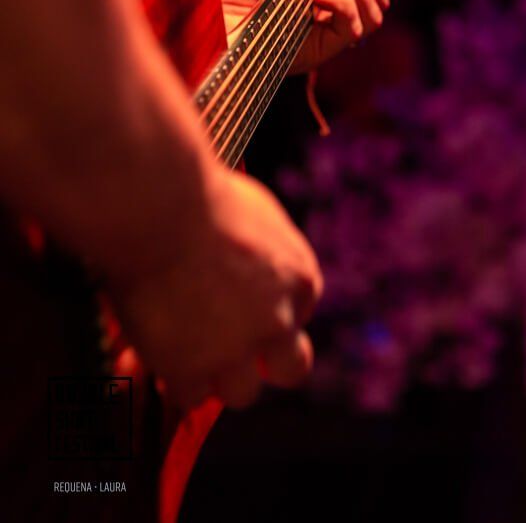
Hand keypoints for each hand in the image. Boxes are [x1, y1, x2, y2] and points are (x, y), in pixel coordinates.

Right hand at [108, 171, 322, 408]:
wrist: (161, 209)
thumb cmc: (200, 193)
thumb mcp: (256, 212)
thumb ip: (262, 245)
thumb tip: (249, 249)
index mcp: (300, 278)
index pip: (299, 314)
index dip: (270, 313)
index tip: (244, 307)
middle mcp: (278, 320)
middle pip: (291, 368)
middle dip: (268, 364)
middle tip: (236, 353)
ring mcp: (237, 350)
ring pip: (242, 393)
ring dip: (217, 378)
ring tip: (189, 356)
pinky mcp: (193, 369)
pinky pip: (190, 397)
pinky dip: (174, 382)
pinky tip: (159, 362)